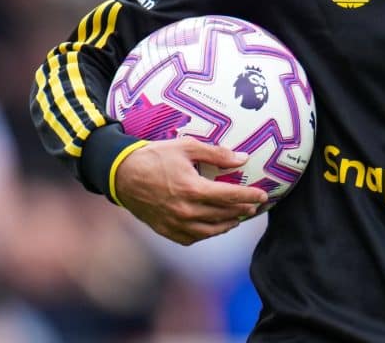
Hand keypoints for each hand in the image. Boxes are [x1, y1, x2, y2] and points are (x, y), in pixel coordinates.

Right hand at [113, 138, 268, 245]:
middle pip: (223, 214)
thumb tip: (242, 158)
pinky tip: (215, 226)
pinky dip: (208, 233)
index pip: (230, 196)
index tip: (264, 196)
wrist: (121, 174)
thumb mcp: (186, 147)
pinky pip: (193, 237)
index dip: (249, 196)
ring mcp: (174, 223)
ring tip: (239, 218)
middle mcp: (185, 210)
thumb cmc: (155, 156)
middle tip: (255, 206)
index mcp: (192, 189)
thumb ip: (216, 153)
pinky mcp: (165, 230)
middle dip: (243, 211)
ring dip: (228, 224)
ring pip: (210, 230)